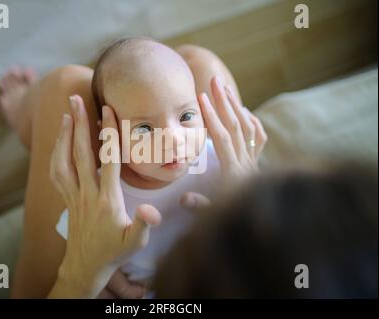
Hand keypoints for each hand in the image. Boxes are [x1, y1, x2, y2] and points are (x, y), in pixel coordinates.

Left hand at [49, 95, 160, 297]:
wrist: (86, 266)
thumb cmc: (114, 252)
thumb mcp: (136, 243)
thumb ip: (144, 225)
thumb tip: (151, 209)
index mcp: (107, 200)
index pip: (108, 160)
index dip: (109, 134)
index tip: (109, 110)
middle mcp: (87, 193)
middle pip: (81, 153)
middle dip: (79, 123)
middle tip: (76, 99)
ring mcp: (74, 195)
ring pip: (64, 160)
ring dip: (64, 135)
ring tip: (67, 114)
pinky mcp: (67, 199)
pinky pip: (57, 172)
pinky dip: (57, 153)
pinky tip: (60, 141)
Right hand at [181, 76, 267, 211]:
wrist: (261, 216)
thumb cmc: (234, 215)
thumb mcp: (214, 214)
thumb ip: (200, 206)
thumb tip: (184, 199)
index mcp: (234, 172)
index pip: (223, 139)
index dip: (212, 117)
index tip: (201, 98)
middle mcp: (246, 162)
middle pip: (237, 126)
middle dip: (224, 102)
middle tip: (214, 80)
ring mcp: (254, 161)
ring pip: (248, 127)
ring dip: (236, 106)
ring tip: (224, 88)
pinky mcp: (257, 161)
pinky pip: (259, 136)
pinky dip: (251, 120)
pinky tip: (243, 110)